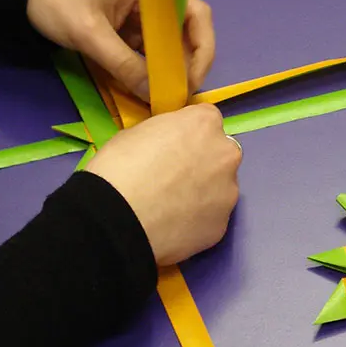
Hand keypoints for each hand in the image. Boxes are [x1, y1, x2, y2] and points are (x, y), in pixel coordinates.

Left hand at [26, 0, 215, 100]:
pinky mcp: (124, 29)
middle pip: (185, 36)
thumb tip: (154, 95)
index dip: (203, 49)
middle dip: (183, 67)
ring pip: (164, 49)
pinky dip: (144, 71)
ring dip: (162, 73)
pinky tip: (137, 88)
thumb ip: (123, 64)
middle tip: (173, 97)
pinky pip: (144, 53)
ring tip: (156, 98)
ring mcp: (139, 16)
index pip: (197, 15)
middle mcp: (153, 1)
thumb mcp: (89, 33)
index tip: (192, 80)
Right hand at [85, 104, 240, 265]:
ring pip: (220, 188)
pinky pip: (211, 217)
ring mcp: (228, 192)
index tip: (173, 146)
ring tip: (171, 208)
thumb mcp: (138, 132)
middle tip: (174, 178)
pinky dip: (197, 220)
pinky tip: (173, 226)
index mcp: (204, 123)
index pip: (207, 119)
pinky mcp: (222, 225)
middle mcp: (226, 154)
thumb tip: (170, 145)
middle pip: (220, 154)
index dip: (189, 133)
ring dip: (204, 193)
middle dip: (204, 162)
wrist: (117, 219)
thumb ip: (166, 134)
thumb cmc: (119, 166)